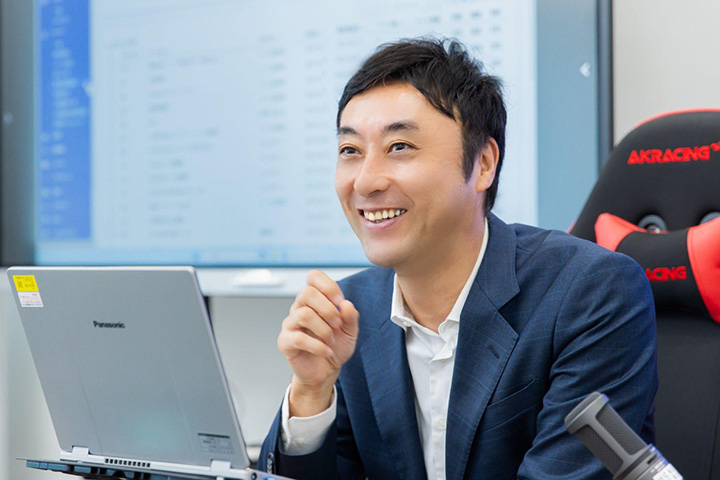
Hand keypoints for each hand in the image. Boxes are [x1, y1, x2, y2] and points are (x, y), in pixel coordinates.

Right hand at [278, 270, 358, 416]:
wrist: (326, 371)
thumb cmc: (336, 346)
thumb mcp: (350, 331)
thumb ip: (351, 316)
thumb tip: (346, 304)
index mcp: (314, 300)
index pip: (313, 277)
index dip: (328, 286)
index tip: (340, 302)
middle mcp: (299, 307)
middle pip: (307, 293)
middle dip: (328, 309)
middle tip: (338, 324)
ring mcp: (290, 324)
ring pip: (303, 314)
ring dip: (323, 328)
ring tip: (331, 340)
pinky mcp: (285, 341)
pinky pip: (298, 338)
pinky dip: (318, 346)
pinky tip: (327, 351)